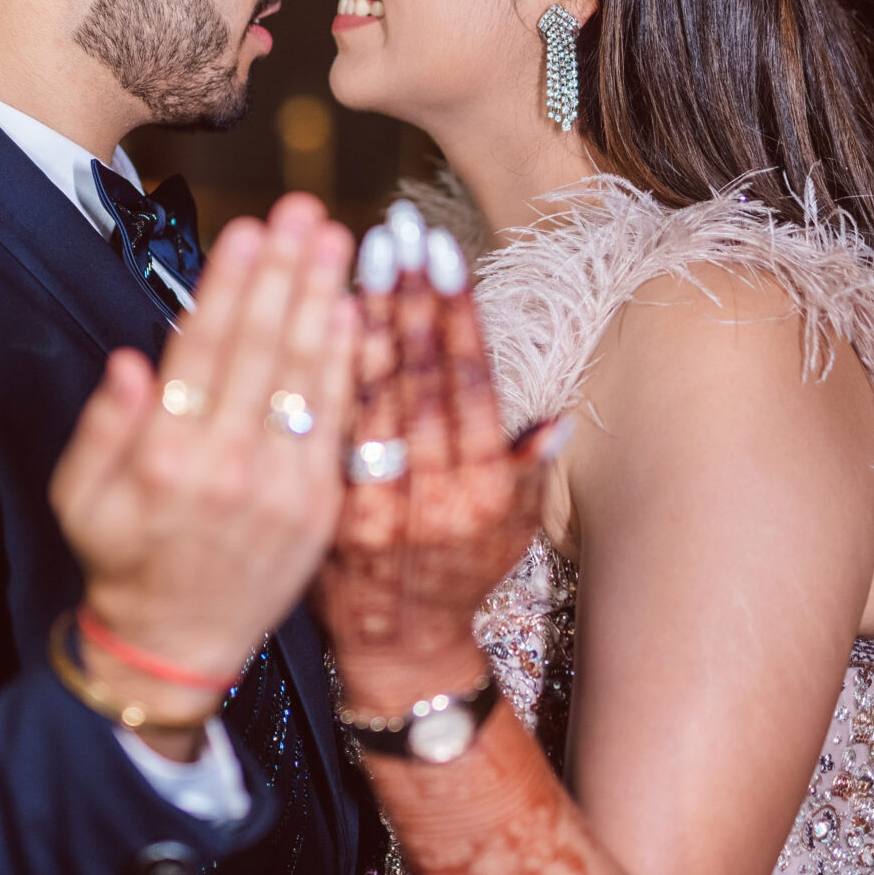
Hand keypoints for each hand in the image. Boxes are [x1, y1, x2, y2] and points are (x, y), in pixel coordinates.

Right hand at [51, 193, 359, 739]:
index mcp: (166, 457)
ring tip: (336, 239)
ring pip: (306, 374)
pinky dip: (346, 364)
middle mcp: (229, 466)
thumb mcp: (79, 498)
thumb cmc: (122, 560)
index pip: (203, 349)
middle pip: (262, 347)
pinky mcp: (319, 504)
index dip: (228, 284)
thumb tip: (132, 361)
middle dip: (283, 271)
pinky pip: (336, 420)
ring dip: (322, 298)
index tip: (246, 228)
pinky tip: (351, 312)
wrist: (177, 646)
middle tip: (303, 208)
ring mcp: (282, 487)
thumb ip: (103, 427)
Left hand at [317, 203, 562, 715]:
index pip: (471, 381)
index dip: (456, 312)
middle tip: (397, 228)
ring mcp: (379, 500)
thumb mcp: (511, 531)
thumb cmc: (459, 576)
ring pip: (373, 395)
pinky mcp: (331, 509)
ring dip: (365, 317)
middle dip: (408, 295)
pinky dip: (327, 374)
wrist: (397, 646)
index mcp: (484, 486)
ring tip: (358, 253)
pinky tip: (317, 322)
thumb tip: (555, 419)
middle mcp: (436, 491)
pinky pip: (329, 430)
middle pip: (421, 376)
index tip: (442, 252)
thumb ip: (527, 470)